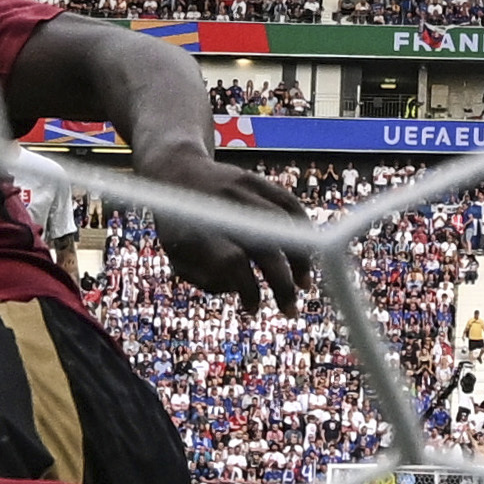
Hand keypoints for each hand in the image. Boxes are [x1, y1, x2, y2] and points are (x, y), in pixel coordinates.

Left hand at [138, 147, 312, 310]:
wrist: (175, 171)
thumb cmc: (179, 226)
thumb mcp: (176, 256)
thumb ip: (204, 278)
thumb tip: (241, 287)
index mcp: (198, 230)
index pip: (232, 262)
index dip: (248, 289)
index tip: (254, 309)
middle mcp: (223, 208)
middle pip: (264, 247)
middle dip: (281, 285)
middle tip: (290, 311)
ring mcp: (241, 190)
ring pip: (283, 224)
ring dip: (300, 259)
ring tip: (303, 283)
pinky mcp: (256, 180)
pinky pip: (289, 203)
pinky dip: (304, 229)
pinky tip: (308, 253)